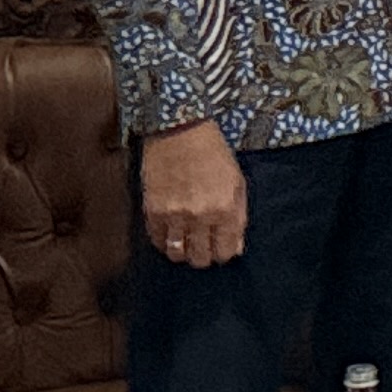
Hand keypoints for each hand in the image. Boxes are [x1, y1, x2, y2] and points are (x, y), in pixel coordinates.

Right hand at [139, 120, 246, 269]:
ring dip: (184, 254)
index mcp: (226, 209)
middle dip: (205, 257)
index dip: (224, 254)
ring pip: (177, 255)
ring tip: (187, 245)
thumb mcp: (237, 183)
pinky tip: (171, 235)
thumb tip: (236, 247)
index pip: (226, 251)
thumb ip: (238, 217)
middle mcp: (200, 216)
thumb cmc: (214, 155)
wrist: (180, 133)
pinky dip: (165, 243)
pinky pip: (157, 241)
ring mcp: (174, 215)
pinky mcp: (152, 212)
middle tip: (204, 249)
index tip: (222, 250)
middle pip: (200, 258)